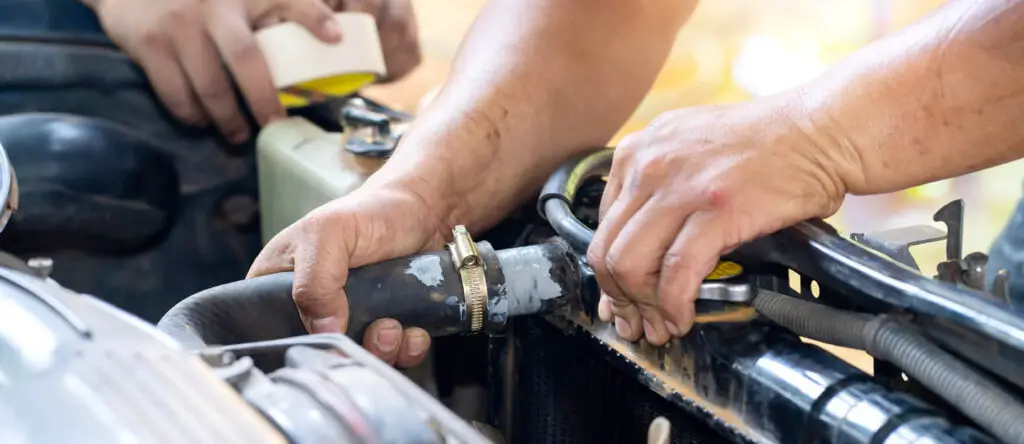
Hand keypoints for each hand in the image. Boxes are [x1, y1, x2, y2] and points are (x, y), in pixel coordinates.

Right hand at [88, 0, 341, 142]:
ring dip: (227, 118)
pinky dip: (192, 114)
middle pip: (247, 58)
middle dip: (264, 99)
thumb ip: (272, 13)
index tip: (337, 39)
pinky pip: (175, 92)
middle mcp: (215, 5)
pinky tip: (202, 121)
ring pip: (211, 85)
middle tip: (275, 123)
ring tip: (238, 134)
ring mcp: (180, 24)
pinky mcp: (149, 43)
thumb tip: (325, 44)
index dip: (313, 16)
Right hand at [248, 181, 451, 366]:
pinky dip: (407, 349)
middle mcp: (312, 307)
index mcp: (277, 284)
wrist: (424, 210)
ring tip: (392, 324)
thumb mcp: (327, 234)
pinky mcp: (385, 327)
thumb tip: (324, 331)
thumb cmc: (368, 213)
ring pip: (358, 358)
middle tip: (371, 328)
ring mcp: (350, 319)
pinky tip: (412, 328)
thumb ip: (314, 282)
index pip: (268, 330)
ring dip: (381, 350)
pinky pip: (393, 356)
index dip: (295, 343)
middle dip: (349, 350)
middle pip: (319, 352)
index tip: (326, 341)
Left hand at [587, 98, 852, 344]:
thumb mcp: (690, 149)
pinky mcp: (716, 210)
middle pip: (607, 250)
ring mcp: (680, 187)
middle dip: (618, 298)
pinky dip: (674, 306)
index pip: (602, 227)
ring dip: (642, 308)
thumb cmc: (767, 145)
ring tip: (661, 326)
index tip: (622, 298)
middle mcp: (649, 165)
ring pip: (631, 265)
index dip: (609, 273)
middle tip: (636, 323)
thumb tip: (639, 249)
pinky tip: (683, 318)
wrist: (822, 130)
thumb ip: (657, 190)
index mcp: (638, 152)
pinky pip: (676, 273)